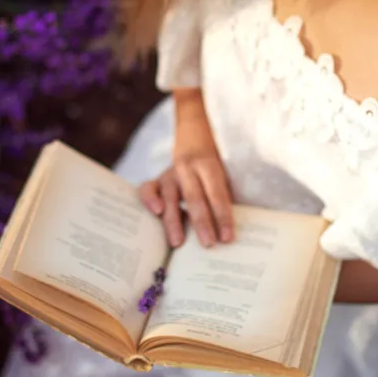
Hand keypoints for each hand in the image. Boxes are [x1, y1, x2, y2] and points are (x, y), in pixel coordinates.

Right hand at [139, 93, 233, 247]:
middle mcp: (188, 166)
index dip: (223, 216)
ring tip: (178, 243)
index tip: (228, 237)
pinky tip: (155, 213)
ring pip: (170, 196)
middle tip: (208, 244)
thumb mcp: (224, 171)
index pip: (218, 193)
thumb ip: (223, 193)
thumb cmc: (214, 162)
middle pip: (195, 197)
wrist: (194, 131)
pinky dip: (149, 200)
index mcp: (210, 164)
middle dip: (202, 223)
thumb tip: (229, 228)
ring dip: (174, 221)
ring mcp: (170, 171)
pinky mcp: (158, 178)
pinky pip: (148, 188)